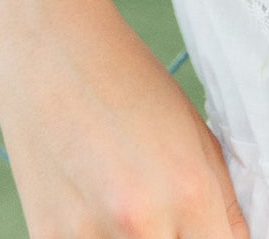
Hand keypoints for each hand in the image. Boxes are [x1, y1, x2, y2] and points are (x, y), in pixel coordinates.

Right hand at [0, 0, 246, 238]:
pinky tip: (95, 206)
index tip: (207, 232)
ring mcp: (90, 237)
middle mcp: (143, 223)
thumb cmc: (128, 84)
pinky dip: (97, 237)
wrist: (47, 48)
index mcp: (191, 191)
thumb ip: (220, 205)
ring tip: (125, 207)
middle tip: (168, 217)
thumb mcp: (195, 135)